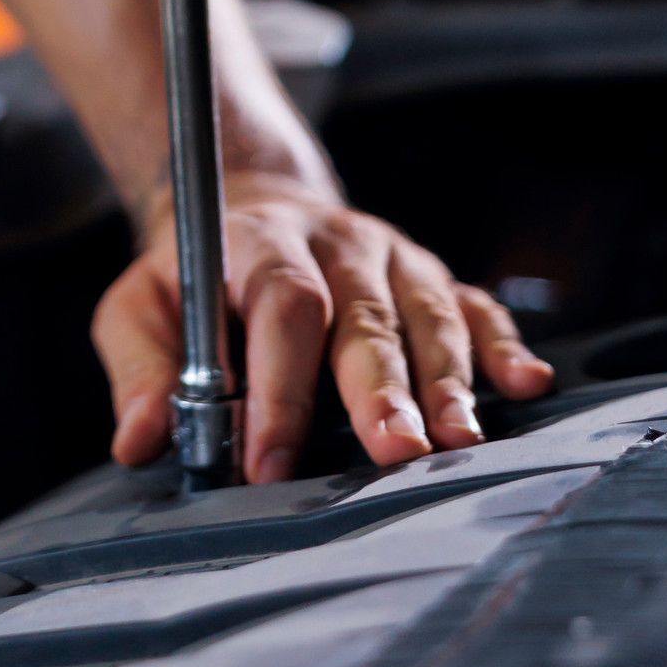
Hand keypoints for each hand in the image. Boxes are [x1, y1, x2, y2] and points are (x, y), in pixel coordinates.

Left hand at [94, 170, 554, 483]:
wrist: (245, 203)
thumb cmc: (193, 276)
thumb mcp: (139, 306)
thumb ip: (141, 367)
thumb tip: (141, 438)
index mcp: (260, 245)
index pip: (282, 310)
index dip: (279, 388)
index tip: (269, 464)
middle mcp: (336, 244)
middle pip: (365, 315)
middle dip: (381, 387)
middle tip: (397, 450)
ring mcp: (391, 257)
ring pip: (428, 315)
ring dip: (448, 380)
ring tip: (460, 441)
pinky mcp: (430, 275)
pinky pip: (475, 305)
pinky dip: (503, 345)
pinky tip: (527, 384)